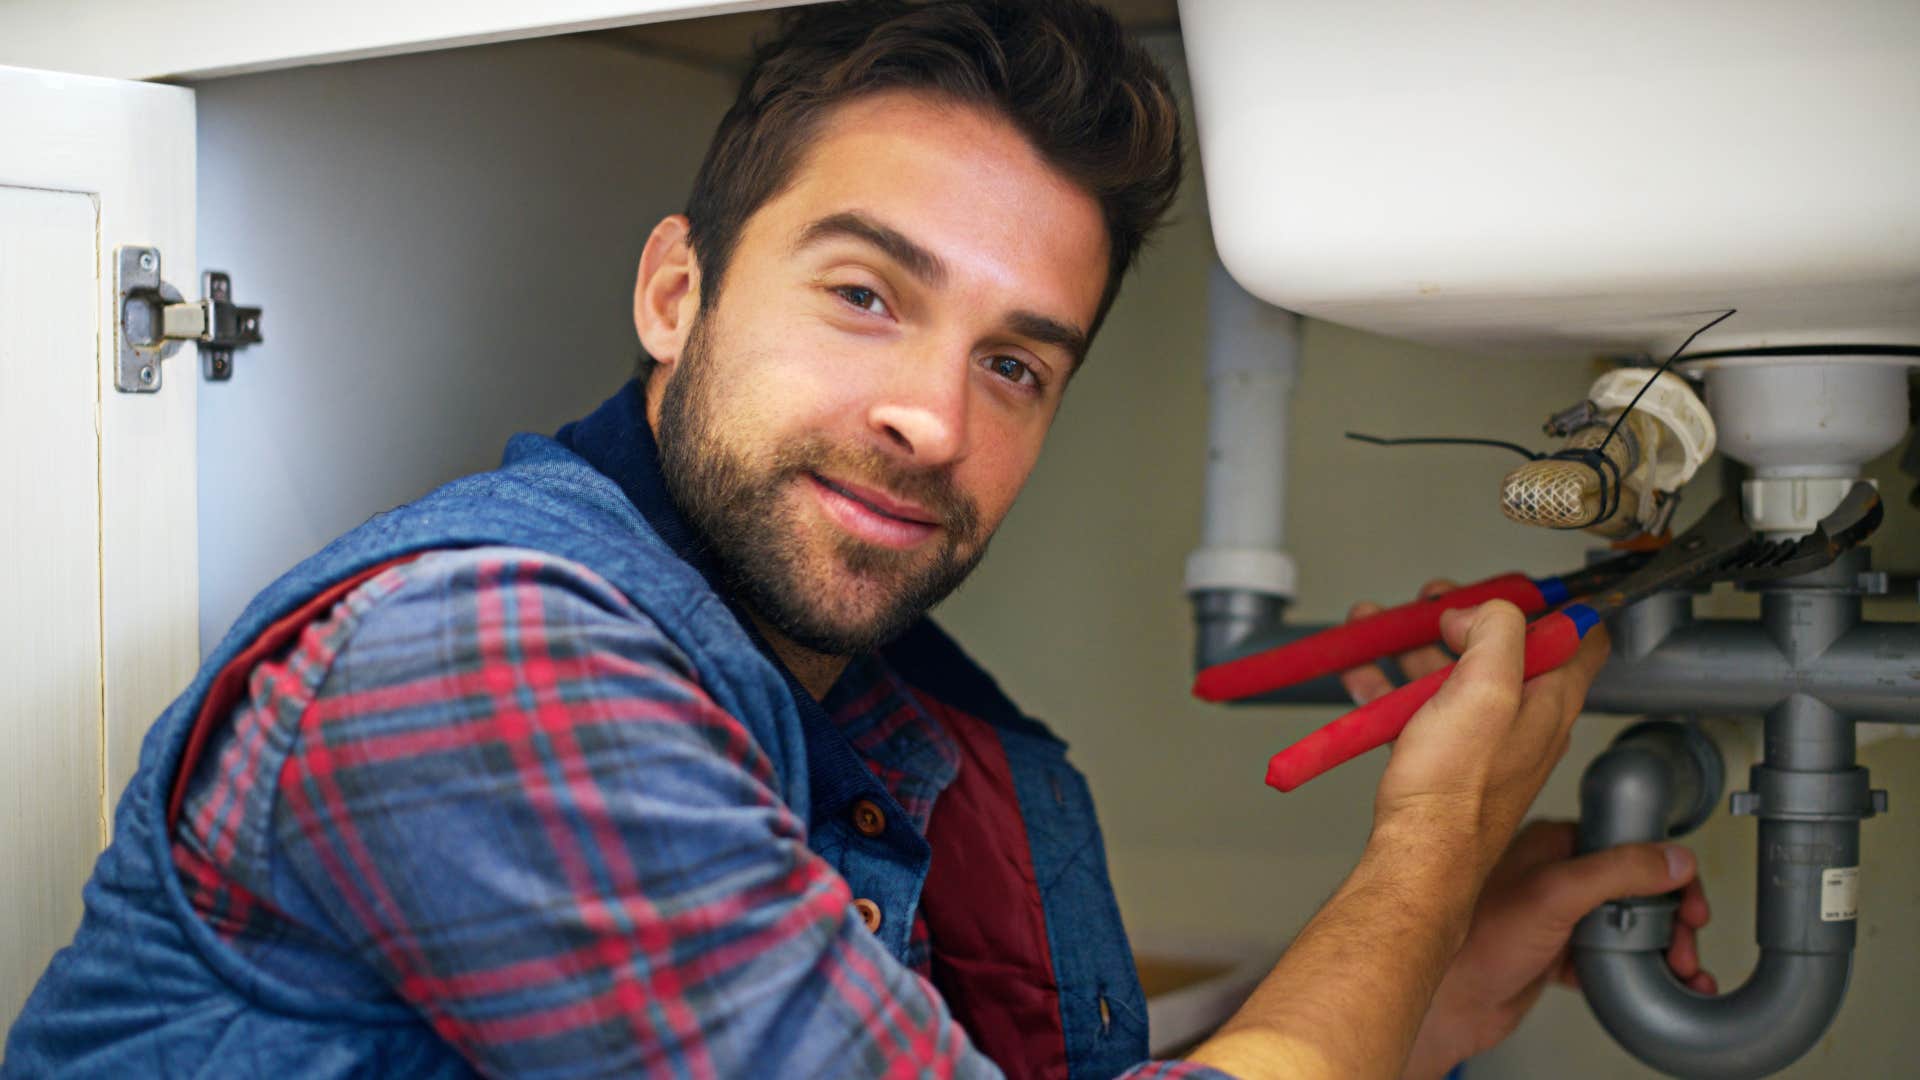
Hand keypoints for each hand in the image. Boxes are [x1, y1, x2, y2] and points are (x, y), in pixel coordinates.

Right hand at [1340, 579, 1611, 878]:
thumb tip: (1479, 613)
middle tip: (1433, 603)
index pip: (1579, 636)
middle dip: (1463, 616)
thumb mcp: (1485, 689)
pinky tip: (1363, 675)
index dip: (1548, 601)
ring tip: (1379, 628)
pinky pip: (1420, 709)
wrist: (1418, 856)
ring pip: (1454, 676)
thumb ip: (1496, 632)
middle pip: (1503, 649)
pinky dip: (1391, 685)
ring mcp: (1484, 742)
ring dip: (1416, 645)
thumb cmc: (1454, 792)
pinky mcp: (1446, 761)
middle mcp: (1524, 721)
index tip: (1509, 587)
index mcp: (1550, 701)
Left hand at [1401, 820, 1715, 1079]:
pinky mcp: (1555, 953)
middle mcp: (1553, 875)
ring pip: (1625, 924)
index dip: (1666, 872)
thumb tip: (1672, 858)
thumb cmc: (1475, 941)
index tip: (1690, 900)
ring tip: (1683, 971)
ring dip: (1661, 947)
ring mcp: (1556, 916)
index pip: (1626, 843)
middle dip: (1670, 919)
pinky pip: (1610, 957)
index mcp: (1549, 844)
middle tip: (1686, 946)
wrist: (1446, 1003)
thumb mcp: (1554, 894)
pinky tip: (1660, 984)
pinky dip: (1640, 970)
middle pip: (1634, 888)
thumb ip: (1617, 872)